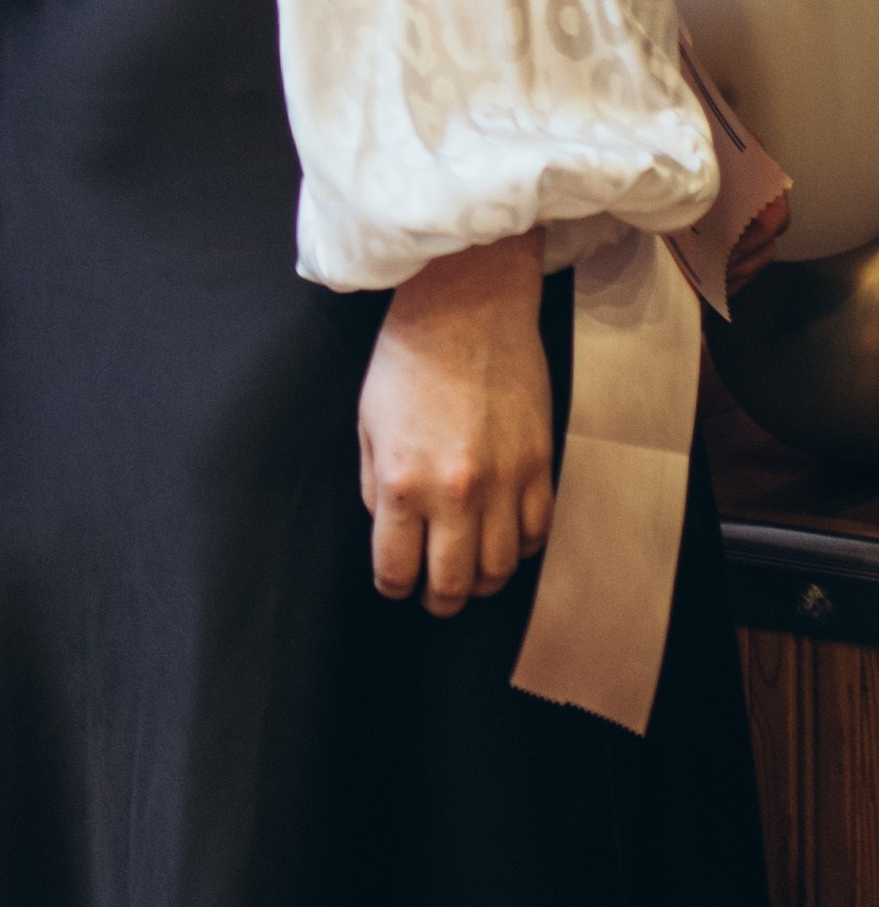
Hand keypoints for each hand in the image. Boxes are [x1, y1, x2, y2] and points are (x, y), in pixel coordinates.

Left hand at [358, 232, 552, 617]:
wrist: (466, 306)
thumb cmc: (407, 357)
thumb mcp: (367, 421)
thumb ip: (374, 484)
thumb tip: (390, 527)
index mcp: (400, 480)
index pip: (397, 568)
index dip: (394, 586)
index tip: (396, 584)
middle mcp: (453, 491)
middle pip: (452, 582)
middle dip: (439, 600)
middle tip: (435, 598)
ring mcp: (503, 481)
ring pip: (501, 568)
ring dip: (483, 582)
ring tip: (471, 576)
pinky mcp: (539, 465)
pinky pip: (537, 532)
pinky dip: (523, 548)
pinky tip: (506, 541)